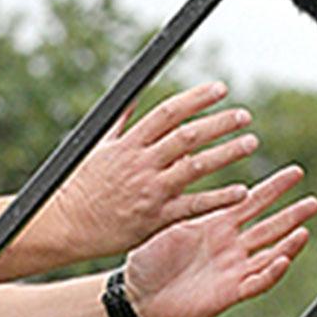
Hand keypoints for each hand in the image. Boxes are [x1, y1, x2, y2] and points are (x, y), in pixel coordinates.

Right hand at [44, 82, 260, 261]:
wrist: (66, 227)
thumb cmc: (81, 185)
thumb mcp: (97, 147)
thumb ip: (122, 121)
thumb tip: (134, 94)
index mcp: (129, 144)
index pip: (168, 113)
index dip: (196, 98)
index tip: (220, 89)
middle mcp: (141, 164)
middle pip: (187, 136)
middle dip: (219, 123)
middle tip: (244, 115)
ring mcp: (150, 191)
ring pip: (195, 167)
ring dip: (226, 153)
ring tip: (251, 142)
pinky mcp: (156, 218)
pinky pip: (194, 206)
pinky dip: (218, 198)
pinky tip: (241, 191)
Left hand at [121, 165, 316, 316]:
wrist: (135, 293)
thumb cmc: (148, 256)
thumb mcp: (170, 220)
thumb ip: (187, 195)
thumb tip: (187, 152)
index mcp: (217, 224)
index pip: (253, 201)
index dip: (276, 188)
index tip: (296, 172)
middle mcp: (230, 246)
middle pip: (270, 228)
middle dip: (293, 214)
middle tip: (315, 201)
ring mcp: (231, 270)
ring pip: (269, 255)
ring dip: (289, 244)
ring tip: (305, 230)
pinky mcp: (227, 293)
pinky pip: (254, 283)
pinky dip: (271, 272)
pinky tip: (283, 260)